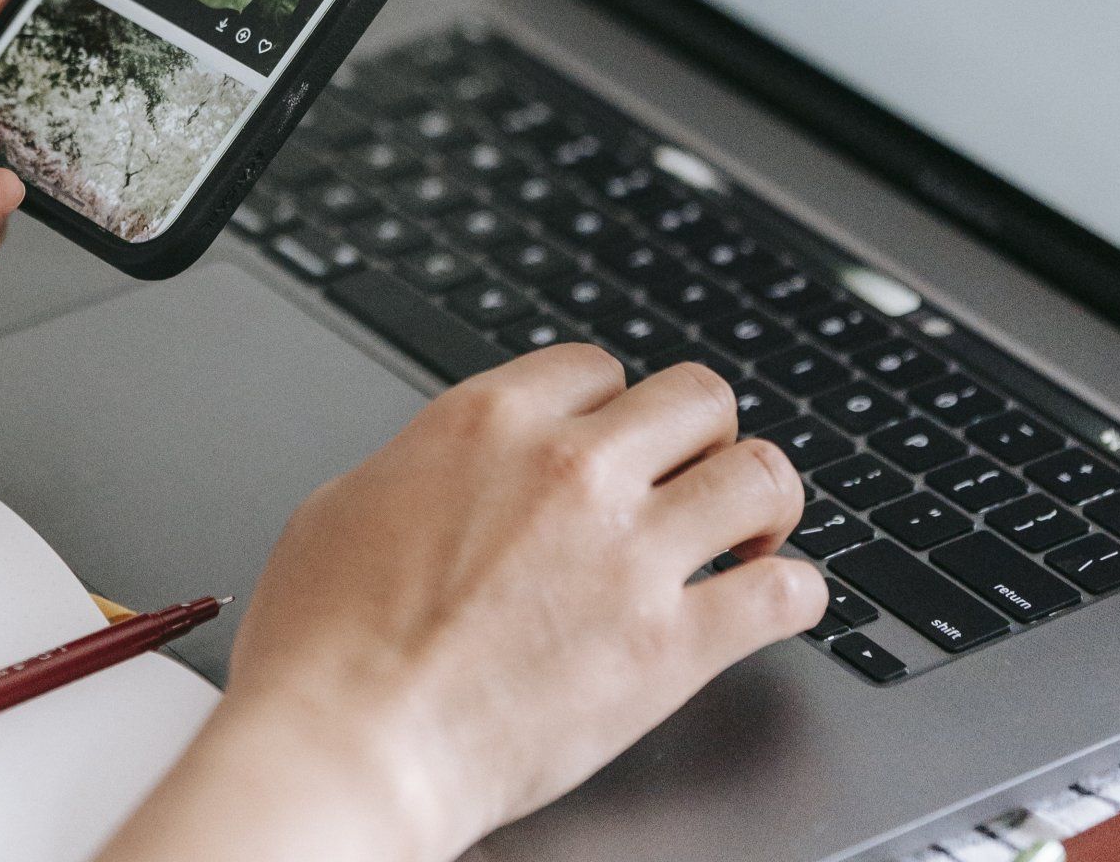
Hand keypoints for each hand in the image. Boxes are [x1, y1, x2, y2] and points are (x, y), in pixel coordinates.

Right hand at [103, 351, 823, 861]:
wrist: (352, 750)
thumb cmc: (324, 646)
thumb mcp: (348, 502)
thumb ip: (423, 465)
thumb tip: (447, 473)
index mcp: (492, 420)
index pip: (600, 368)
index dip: (612, 410)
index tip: (615, 445)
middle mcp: (574, 467)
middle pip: (697, 396)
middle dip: (699, 438)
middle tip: (694, 480)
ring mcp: (631, 553)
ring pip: (759, 474)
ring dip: (763, 501)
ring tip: (753, 533)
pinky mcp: (671, 647)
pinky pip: (782, 593)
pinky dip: (795, 595)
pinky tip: (777, 603)